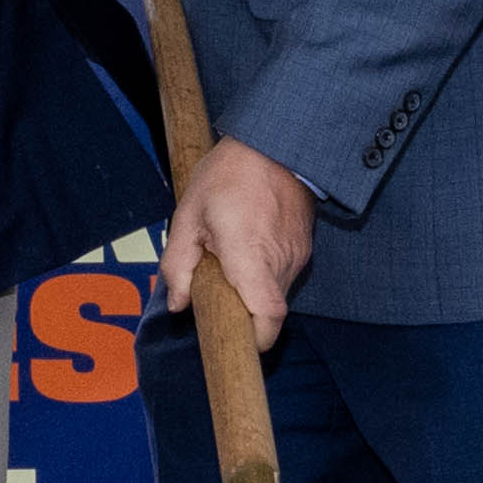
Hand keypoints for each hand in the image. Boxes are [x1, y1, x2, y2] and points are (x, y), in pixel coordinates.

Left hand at [157, 135, 318, 341]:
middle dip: (246, 314)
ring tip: (231, 262)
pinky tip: (248, 249)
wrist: (274, 142)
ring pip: (277, 294)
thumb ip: (179, 264)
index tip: (238, 340)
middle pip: (269, 311)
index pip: (268, 318)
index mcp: (249, 257)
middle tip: (220, 294)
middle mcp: (280, 262)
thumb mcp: (189, 215)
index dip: (257, 339)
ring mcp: (297, 254)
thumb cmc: (227, 175)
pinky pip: (284, 274)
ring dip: (254, 292)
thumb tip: (179, 305)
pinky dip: (265, 274)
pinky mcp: (304, 246)